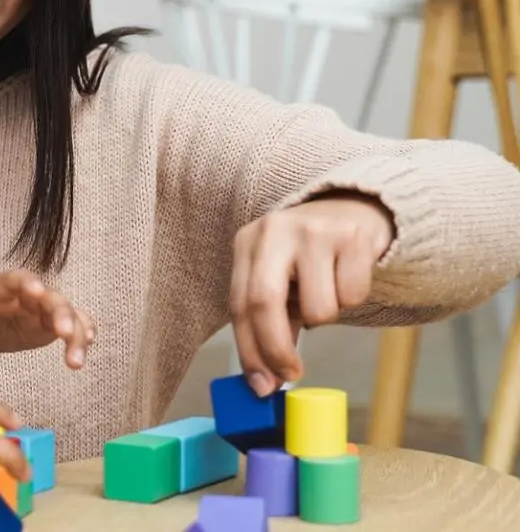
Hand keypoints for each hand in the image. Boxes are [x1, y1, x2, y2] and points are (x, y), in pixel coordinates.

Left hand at [0, 269, 96, 380]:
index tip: (37, 290)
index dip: (27, 282)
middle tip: (65, 333)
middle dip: (61, 312)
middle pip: (50, 297)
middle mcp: (27, 294)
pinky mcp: (49, 323)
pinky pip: (71, 323)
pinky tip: (87, 344)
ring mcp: (41, 308)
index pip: (15, 279)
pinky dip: (81, 331)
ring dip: (75, 332)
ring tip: (75, 360)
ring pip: (66, 313)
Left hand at [229, 192, 393, 395]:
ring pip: (318, 308)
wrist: (357, 210)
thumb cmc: (309, 256)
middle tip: (290, 375)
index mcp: (248, 242)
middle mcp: (274, 230)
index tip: (260, 386)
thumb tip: (266, 379)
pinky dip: (353, 299)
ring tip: (328, 292)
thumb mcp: (280, 280)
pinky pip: (352, 296)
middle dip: (276, 349)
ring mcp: (313, 230)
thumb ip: (271, 324)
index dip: (249, 350)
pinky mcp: (352, 237)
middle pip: (264, 302)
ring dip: (325, 317)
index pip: (239, 304)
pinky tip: (349, 276)